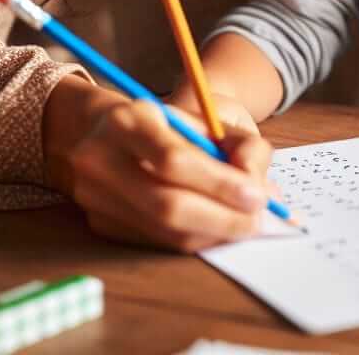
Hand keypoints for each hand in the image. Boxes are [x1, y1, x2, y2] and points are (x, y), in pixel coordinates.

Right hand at [44, 77, 273, 251]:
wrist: (99, 132)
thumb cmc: (164, 122)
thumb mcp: (203, 117)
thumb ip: (241, 147)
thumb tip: (264, 194)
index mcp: (128, 121)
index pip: (174, 159)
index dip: (220, 183)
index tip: (257, 197)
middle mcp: (100, 159)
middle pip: (166, 204)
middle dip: (222, 218)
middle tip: (257, 222)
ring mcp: (94, 196)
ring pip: (164, 230)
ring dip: (213, 233)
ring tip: (244, 226)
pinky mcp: (100, 223)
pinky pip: (156, 241)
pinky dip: (194, 238)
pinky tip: (217, 230)